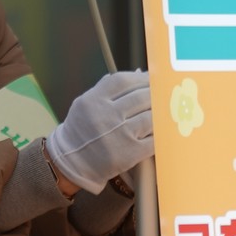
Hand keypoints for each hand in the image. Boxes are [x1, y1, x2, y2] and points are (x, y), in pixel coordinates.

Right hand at [46, 70, 153, 191]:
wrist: (73, 161)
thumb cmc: (81, 129)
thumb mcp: (84, 104)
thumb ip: (107, 88)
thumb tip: (139, 73)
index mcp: (92, 101)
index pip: (122, 81)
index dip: (140, 78)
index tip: (150, 79)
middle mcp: (105, 116)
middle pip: (141, 97)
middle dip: (154, 94)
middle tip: (161, 95)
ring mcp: (119, 134)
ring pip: (151, 116)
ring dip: (160, 113)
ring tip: (162, 112)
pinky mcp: (130, 152)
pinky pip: (154, 138)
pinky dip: (160, 133)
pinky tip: (160, 130)